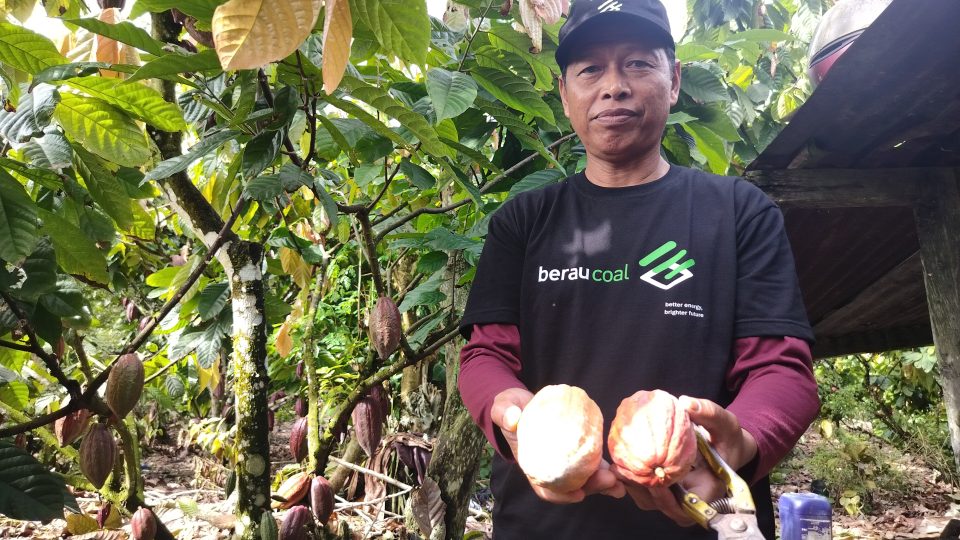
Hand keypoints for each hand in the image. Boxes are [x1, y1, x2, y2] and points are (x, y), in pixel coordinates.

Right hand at [491, 388, 625, 503]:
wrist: (519, 402)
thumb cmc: (510, 408)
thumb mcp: (503, 407)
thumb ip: (504, 412)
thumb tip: (512, 418)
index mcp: (533, 466)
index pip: (546, 489)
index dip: (561, 495)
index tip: (577, 493)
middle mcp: (551, 468)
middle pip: (572, 485)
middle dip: (592, 487)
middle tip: (609, 480)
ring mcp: (565, 460)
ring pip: (585, 477)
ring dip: (603, 481)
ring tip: (619, 481)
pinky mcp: (576, 447)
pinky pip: (591, 459)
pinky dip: (604, 465)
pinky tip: (618, 465)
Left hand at [613, 396, 757, 526]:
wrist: (726, 444)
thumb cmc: (727, 436)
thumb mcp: (723, 422)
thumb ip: (708, 413)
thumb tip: (686, 402)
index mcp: (709, 490)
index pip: (688, 508)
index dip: (669, 502)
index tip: (654, 485)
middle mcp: (692, 498)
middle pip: (665, 507)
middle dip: (644, 493)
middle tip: (625, 473)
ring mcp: (678, 496)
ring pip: (652, 501)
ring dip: (634, 488)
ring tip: (619, 468)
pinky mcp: (666, 488)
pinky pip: (647, 490)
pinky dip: (634, 480)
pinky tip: (621, 462)